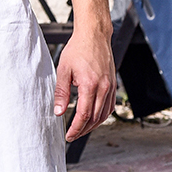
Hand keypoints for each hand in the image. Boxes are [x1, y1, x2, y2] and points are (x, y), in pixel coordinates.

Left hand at [54, 25, 114, 140]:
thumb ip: (61, 92)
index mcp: (90, 84)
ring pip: (104, 114)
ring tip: (81, 129)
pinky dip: (101, 115)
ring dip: (93, 125)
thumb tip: (58, 111)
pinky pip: (109, 106)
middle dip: (83, 129)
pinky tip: (93, 117)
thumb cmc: (78, 49)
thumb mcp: (63, 70)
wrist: (94, 36)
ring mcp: (111, 87)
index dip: (76, 127)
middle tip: (72, 135)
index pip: (84, 114)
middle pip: (95, 118)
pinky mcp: (113, 85)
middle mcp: (103, 88)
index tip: (69, 135)